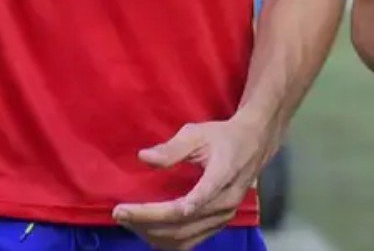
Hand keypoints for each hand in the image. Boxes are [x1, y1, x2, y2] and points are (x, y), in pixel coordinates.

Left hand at [112, 116, 274, 249]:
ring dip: (152, 234)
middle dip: (145, 222)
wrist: (254, 145)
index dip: (158, 212)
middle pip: (181, 224)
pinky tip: (147, 229)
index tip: (128, 211)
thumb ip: (172, 148)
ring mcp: (224, 217)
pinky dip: (165, 239)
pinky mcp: (219, 224)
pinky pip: (189, 242)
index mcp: (223, 175)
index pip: (191, 202)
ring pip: (183, 238)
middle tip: (119, 212)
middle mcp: (226, 202)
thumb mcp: (197, 133)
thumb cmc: (223, 136)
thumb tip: (144, 158)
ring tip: (129, 221)